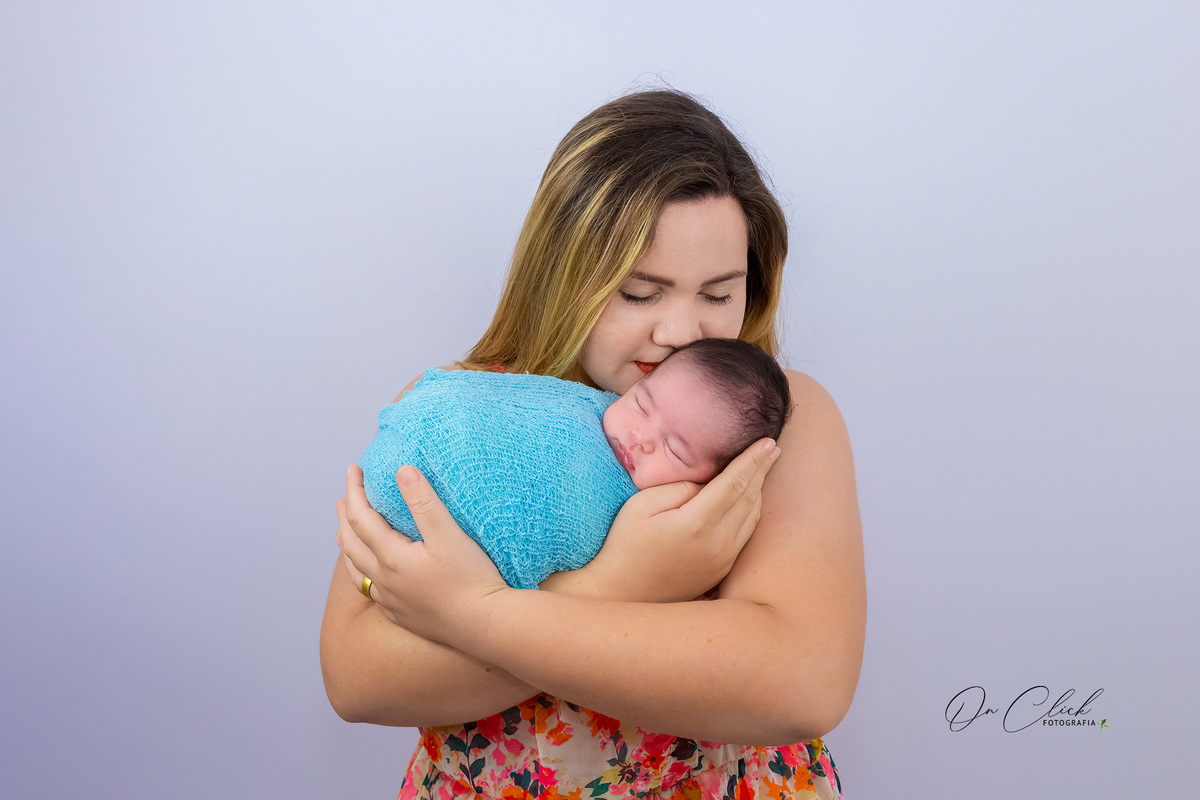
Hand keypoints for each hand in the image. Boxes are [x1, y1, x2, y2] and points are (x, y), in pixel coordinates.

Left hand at [335, 465, 509, 650]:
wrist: (485, 625)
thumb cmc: (471, 579)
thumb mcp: (449, 534)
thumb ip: (424, 501)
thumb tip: (402, 471)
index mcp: (391, 557)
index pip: (361, 518)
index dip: (355, 491)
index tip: (353, 470)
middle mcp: (384, 581)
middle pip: (352, 544)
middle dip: (344, 517)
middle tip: (342, 499)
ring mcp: (391, 601)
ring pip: (356, 571)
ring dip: (346, 548)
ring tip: (341, 535)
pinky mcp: (402, 616)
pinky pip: (371, 592)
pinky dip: (362, 575)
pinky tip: (369, 575)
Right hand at [580, 438, 781, 601]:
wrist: (621, 594)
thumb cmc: (626, 544)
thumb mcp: (642, 505)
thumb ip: (681, 488)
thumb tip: (709, 482)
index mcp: (698, 524)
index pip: (734, 482)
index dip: (752, 460)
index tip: (767, 441)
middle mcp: (718, 544)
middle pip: (749, 498)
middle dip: (762, 470)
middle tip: (772, 448)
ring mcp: (723, 561)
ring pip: (752, 517)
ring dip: (759, 490)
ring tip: (764, 468)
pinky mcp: (721, 571)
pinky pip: (745, 534)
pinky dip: (751, 511)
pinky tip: (749, 498)